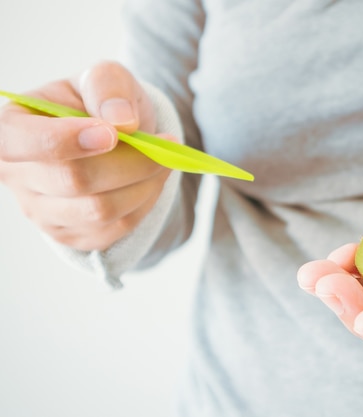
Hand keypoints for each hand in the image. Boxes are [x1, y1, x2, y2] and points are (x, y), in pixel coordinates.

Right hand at [0, 61, 172, 250]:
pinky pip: (116, 229)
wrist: (117, 135)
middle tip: (166, 143)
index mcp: (12, 128)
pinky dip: (144, 204)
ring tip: (162, 161)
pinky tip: (151, 181)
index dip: (67, 140)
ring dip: (144, 184)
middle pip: (74, 180)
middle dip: (131, 162)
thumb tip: (121, 121)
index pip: (24, 142)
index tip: (112, 134)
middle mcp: (17, 175)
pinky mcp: (72, 234)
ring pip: (100, 211)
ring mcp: (42, 211)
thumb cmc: (101, 102)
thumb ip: (108, 87)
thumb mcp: (105, 78)